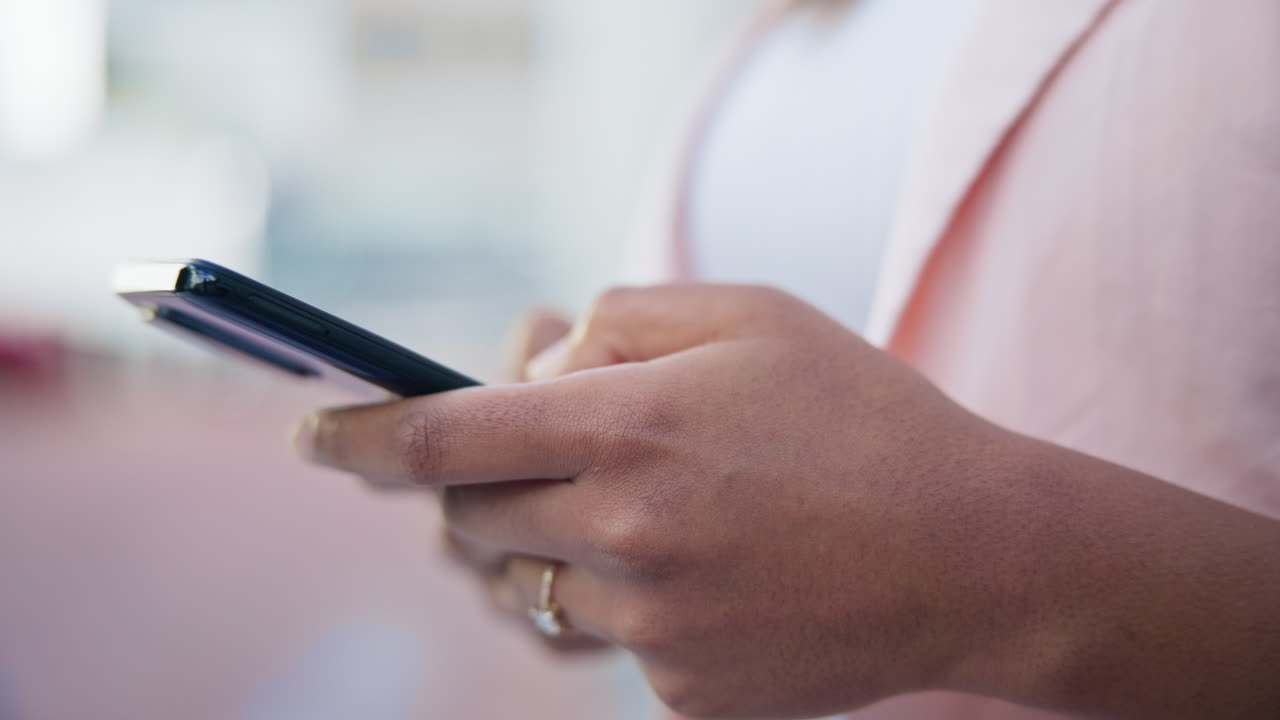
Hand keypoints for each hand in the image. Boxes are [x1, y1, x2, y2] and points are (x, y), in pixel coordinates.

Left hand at [298, 286, 1279, 718]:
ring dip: (544, 545)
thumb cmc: (864, 416)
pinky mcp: (680, 694)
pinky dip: (622, 599)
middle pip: (467, 523)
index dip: (359, 439)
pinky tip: (704, 570)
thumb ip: (617, 320)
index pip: (440, 441)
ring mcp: (651, 627)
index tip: (313, 436)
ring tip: (628, 509)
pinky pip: (604, 642)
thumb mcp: (750, 315)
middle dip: (472, 487)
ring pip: (526, 590)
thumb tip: (528, 362)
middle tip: (523, 455)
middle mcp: (624, 535)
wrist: (976, 556)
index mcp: (630, 430)